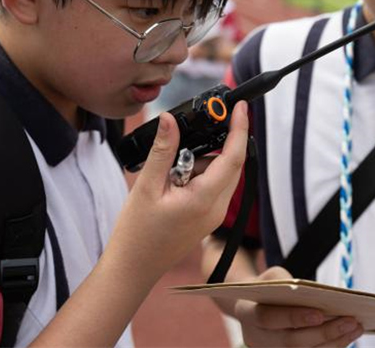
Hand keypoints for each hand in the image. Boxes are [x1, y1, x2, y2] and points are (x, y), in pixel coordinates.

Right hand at [109, 101, 248, 276]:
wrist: (133, 268)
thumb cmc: (137, 232)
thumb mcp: (146, 186)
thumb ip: (163, 150)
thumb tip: (171, 119)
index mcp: (205, 200)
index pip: (233, 157)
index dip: (239, 129)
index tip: (241, 107)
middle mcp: (217, 209)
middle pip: (229, 164)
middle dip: (212, 146)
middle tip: (187, 136)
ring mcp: (213, 216)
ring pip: (219, 175)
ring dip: (199, 163)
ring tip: (167, 176)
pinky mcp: (207, 218)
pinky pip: (212, 187)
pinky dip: (196, 176)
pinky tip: (171, 183)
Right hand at [233, 267, 363, 347]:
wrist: (252, 305)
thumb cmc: (267, 287)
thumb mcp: (272, 276)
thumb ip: (288, 285)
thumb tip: (321, 296)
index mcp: (246, 312)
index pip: (268, 318)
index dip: (293, 317)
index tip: (320, 314)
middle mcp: (255, 338)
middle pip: (290, 342)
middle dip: (323, 333)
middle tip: (350, 320)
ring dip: (332, 343)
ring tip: (355, 327)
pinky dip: (329, 347)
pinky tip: (346, 337)